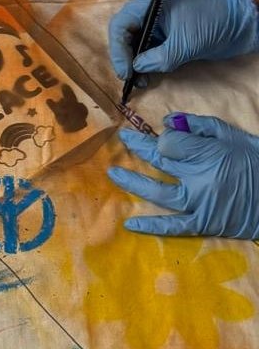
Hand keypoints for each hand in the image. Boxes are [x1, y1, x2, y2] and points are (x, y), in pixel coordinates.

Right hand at [109, 0, 258, 81]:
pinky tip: (147, 76)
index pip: (121, 25)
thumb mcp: (183, 45)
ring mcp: (153, 22)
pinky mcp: (160, 34)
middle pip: (123, 35)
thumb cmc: (212, 25)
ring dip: (134, 64)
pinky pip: (143, 49)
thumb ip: (157, 59)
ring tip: (140, 81)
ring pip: (131, 44)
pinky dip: (143, 63)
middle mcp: (147, 10)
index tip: (126, 72)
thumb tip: (137, 69)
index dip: (119, 51)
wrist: (237, 26)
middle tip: (130, 78)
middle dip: (125, 58)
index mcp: (149, 3)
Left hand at [110, 113, 258, 238]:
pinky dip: (152, 226)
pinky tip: (129, 225)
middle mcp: (200, 179)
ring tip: (112, 173)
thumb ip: (202, 127)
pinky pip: (173, 226)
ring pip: (158, 192)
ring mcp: (199, 203)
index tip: (164, 134)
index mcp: (210, 155)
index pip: (172, 143)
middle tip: (124, 139)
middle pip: (161, 161)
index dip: (164, 137)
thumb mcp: (235, 137)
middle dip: (141, 148)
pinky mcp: (202, 223)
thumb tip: (169, 121)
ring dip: (133, 182)